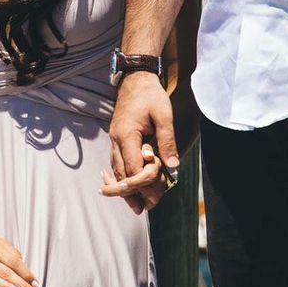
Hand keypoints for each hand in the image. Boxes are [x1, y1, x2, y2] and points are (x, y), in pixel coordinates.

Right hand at [108, 74, 179, 211]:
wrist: (135, 78)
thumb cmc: (150, 95)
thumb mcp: (164, 115)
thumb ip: (168, 141)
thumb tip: (173, 168)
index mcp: (127, 134)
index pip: (133, 167)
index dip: (145, 184)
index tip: (157, 196)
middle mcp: (116, 139)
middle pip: (121, 173)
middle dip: (133, 193)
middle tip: (146, 208)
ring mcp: (114, 139)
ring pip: (116, 170)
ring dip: (126, 188)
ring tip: (137, 206)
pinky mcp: (117, 138)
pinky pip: (116, 162)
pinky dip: (122, 176)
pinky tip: (128, 186)